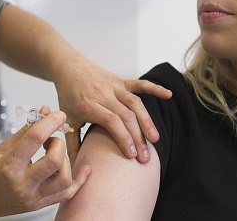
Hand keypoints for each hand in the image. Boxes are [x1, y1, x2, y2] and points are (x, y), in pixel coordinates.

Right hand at [0, 107, 89, 218]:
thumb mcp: (1, 148)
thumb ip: (25, 131)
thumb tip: (43, 113)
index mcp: (8, 167)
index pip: (35, 139)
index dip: (50, 122)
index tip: (57, 114)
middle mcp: (22, 185)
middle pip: (55, 162)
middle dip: (58, 143)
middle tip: (50, 139)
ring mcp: (32, 198)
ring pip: (65, 179)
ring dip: (66, 161)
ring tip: (54, 155)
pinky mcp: (39, 205)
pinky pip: (66, 195)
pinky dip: (79, 181)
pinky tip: (84, 170)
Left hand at [54, 59, 171, 164]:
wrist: (69, 67)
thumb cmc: (68, 96)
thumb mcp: (67, 120)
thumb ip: (72, 144)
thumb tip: (74, 170)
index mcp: (88, 104)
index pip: (110, 121)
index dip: (123, 137)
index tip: (131, 155)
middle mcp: (103, 94)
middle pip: (126, 115)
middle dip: (138, 137)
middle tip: (145, 156)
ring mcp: (114, 86)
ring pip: (135, 103)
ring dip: (147, 121)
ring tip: (155, 139)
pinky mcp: (121, 81)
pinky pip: (140, 84)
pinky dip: (155, 88)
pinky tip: (169, 95)